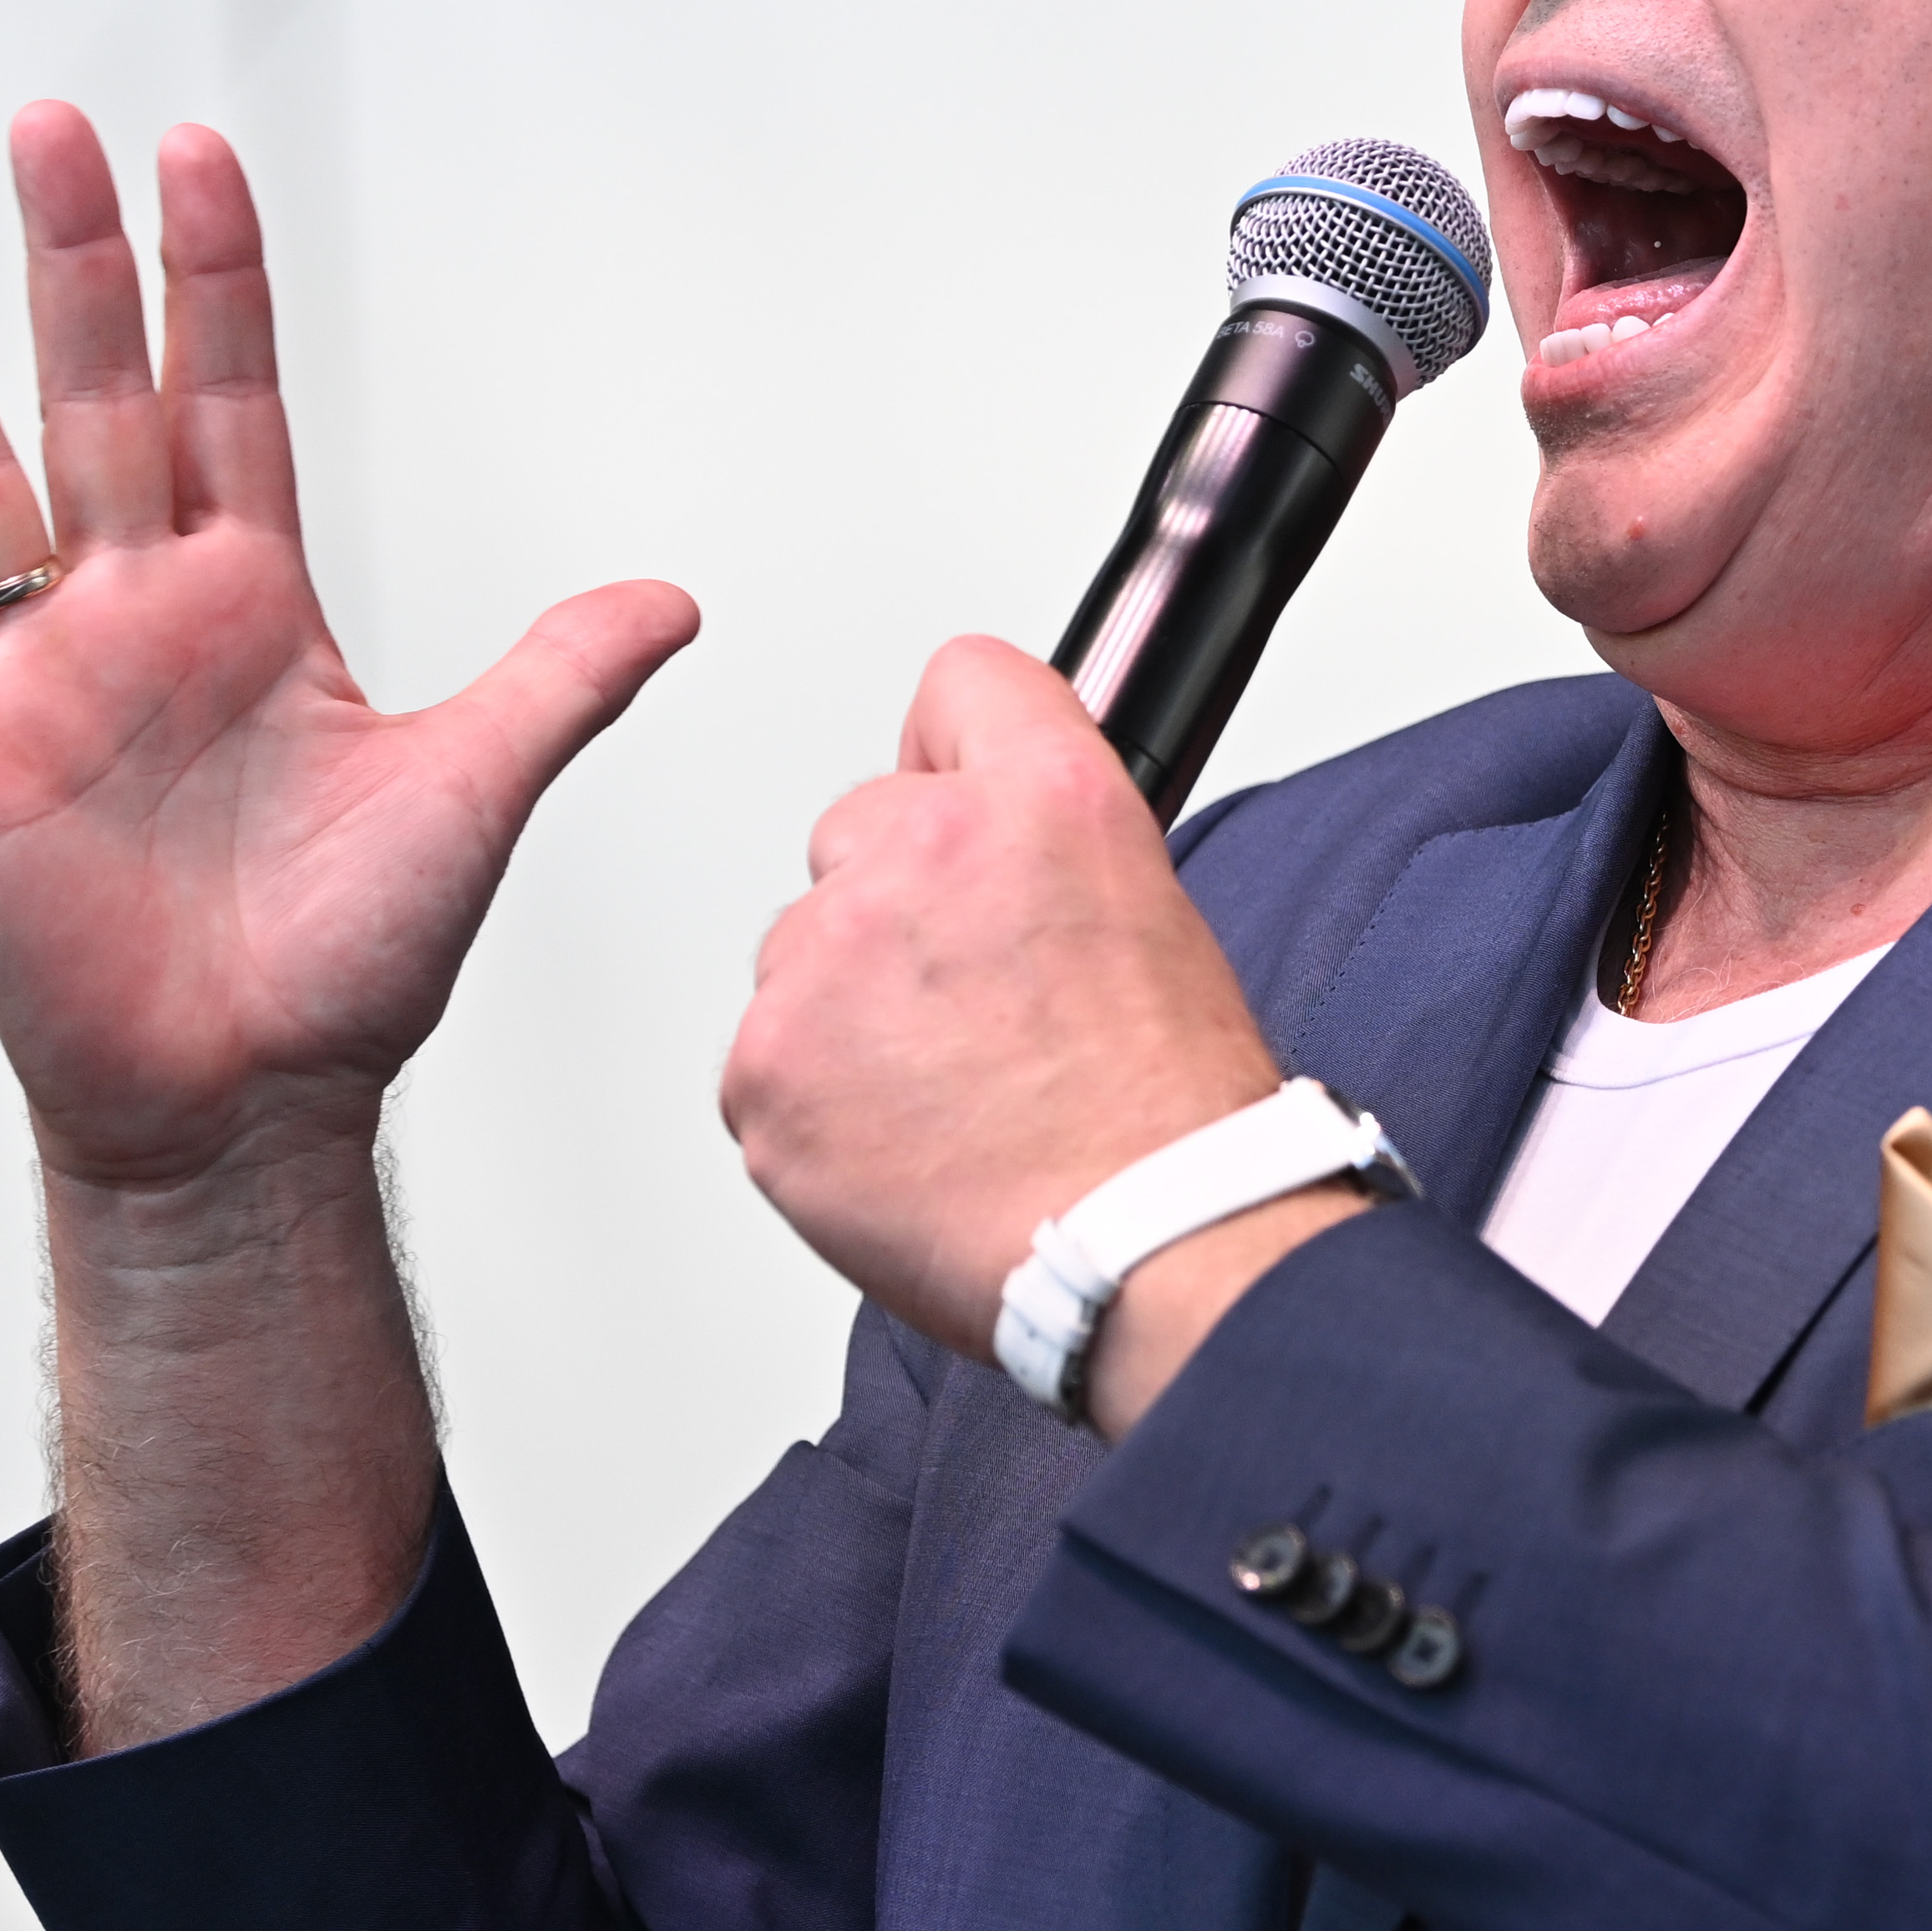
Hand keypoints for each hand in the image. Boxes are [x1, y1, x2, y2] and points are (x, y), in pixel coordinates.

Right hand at [0, 104, 698, 1190]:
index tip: (194, 151)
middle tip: (46, 121)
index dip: (214, 283)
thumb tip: (676, 599)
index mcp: (253, 602)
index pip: (230, 400)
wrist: (256, 1107)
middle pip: (96, 403)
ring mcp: (38, 684)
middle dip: (73, 267)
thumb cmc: (353, 962)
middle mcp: (138, 616)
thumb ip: (560, 679)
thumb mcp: (473, 792)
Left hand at [724, 638, 1344, 1417]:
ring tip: (953, 1091)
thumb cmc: (1166, 1113)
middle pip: (860, 825)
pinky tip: (906, 1143)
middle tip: (978, 1006)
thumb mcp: (1153, 908)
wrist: (1145, 1248)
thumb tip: (996, 831)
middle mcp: (923, 852)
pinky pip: (767, 1058)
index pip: (961, 682)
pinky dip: (818, 1103)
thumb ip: (1048, 833)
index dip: (962, 754)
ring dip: (853, 1008)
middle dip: (900, 904)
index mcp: (1043, 797)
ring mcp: (829, 959)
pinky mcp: (765, 1065)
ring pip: (806, 948)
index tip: (963, 802)